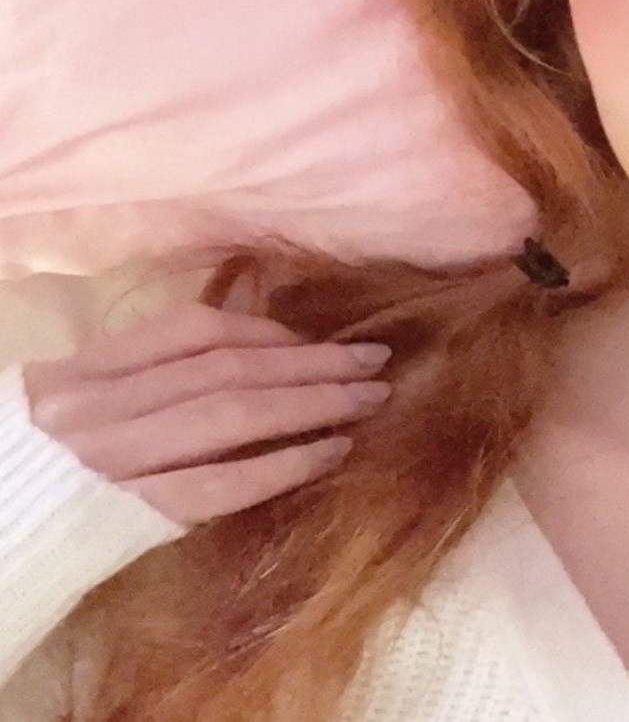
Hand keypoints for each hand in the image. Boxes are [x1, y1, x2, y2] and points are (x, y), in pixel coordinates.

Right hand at [20, 301, 392, 526]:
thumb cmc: (27, 467)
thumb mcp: (68, 400)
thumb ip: (137, 374)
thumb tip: (244, 352)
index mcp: (84, 370)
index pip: (191, 329)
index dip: (264, 330)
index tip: (315, 338)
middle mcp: (97, 406)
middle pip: (227, 368)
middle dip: (310, 362)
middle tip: (376, 359)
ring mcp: (112, 461)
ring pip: (232, 416)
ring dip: (313, 403)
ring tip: (369, 399)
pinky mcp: (125, 517)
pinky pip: (218, 484)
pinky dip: (282, 463)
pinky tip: (331, 452)